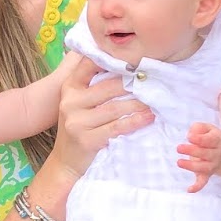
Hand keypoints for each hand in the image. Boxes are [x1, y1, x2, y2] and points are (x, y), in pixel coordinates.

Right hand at [50, 54, 152, 180]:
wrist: (65, 163)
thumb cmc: (78, 128)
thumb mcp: (77, 103)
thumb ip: (92, 84)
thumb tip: (122, 63)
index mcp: (69, 88)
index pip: (89, 64)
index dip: (111, 58)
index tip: (134, 58)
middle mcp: (70, 102)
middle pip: (108, 87)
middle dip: (133, 83)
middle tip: (153, 80)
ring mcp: (77, 122)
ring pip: (114, 107)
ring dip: (138, 103)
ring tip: (155, 101)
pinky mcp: (87, 140)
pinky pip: (117, 127)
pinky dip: (135, 121)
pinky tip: (148, 117)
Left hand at [177, 120, 220, 191]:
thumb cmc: (210, 137)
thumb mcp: (207, 128)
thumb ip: (198, 128)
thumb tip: (191, 135)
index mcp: (217, 141)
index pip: (209, 141)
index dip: (198, 139)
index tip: (189, 137)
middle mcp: (216, 155)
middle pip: (205, 154)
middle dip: (191, 151)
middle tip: (178, 147)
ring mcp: (212, 166)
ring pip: (203, 168)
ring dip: (191, 166)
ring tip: (179, 162)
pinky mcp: (206, 174)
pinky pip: (203, 182)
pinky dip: (197, 187)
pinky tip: (189, 190)